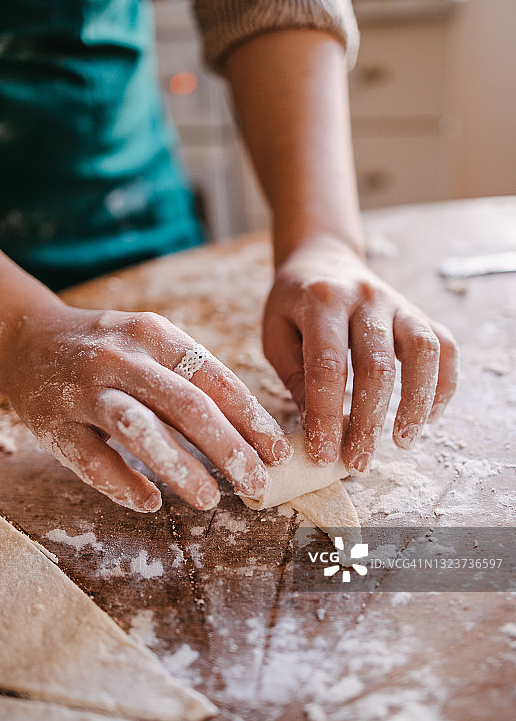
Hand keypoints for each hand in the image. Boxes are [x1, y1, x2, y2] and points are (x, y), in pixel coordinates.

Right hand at [0, 304, 291, 512]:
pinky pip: (93, 460)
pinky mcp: (55, 423)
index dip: (251, 418)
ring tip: (210, 500)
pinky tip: (150, 502)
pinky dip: (124, 484)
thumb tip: (248, 431)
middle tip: (255, 483)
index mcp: (155, 335)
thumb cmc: (107, 349)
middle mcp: (121, 357)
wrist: (29, 338)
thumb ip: (191, 377)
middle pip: (186, 405)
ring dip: (181, 469)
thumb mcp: (151, 344)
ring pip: (141, 430)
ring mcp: (85, 390)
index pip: (215, 378)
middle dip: (229, 448)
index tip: (277, 451)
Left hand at [263, 235, 458, 472]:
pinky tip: (429, 416)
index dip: (326, 415)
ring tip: (403, 441)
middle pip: (376, 365)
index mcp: (321, 302)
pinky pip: (443, 346)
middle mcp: (364, 298)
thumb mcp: (277, 335)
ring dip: (416, 403)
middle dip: (368, 422)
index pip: (327, 366)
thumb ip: (296, 377)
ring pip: (421, 353)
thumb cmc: (293, 304)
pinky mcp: (417, 312)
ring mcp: (397, 302)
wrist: (322, 259)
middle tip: (359, 461)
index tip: (324, 454)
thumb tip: (318, 429)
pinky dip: (443, 384)